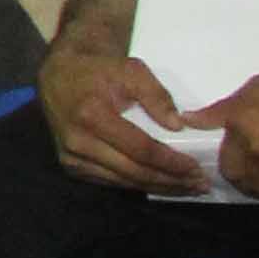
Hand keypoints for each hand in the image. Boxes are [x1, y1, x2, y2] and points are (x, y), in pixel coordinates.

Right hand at [43, 34, 212, 196]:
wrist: (58, 75)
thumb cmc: (98, 70)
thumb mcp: (131, 70)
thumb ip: (156, 96)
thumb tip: (178, 126)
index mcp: (92, 115)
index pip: (140, 149)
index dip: (171, 162)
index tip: (196, 167)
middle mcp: (78, 141)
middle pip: (134, 171)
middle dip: (170, 180)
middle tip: (199, 184)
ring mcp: (71, 157)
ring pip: (123, 181)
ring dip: (158, 187)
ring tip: (186, 187)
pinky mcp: (70, 166)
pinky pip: (110, 181)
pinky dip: (138, 184)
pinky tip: (159, 183)